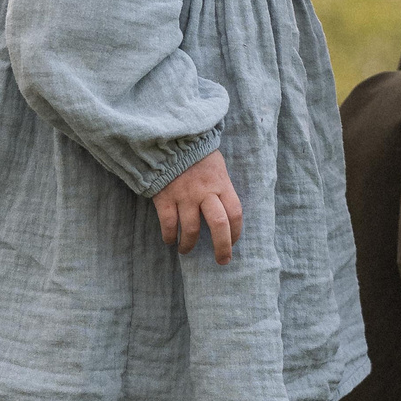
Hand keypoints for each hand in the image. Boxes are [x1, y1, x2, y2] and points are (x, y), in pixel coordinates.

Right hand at [153, 150, 241, 264]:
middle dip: (222, 247)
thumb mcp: (217, 166)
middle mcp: (205, 192)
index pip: (235, 213)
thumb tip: (226, 211)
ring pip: (191, 229)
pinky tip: (170, 240)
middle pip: (219, 225)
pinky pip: (169, 224)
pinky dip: (170, 236)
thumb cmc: (196, 154)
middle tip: (222, 260)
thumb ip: (221, 187)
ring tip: (186, 250)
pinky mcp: (164, 197)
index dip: (236, 232)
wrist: (169, 139)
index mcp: (221, 184)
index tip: (233, 242)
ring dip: (189, 245)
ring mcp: (184, 195)